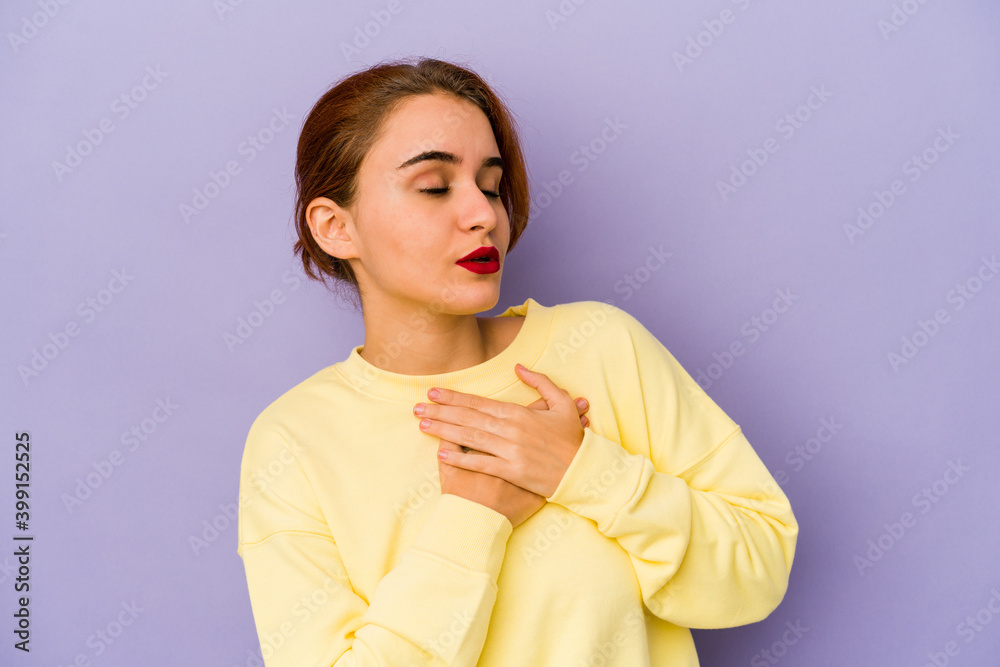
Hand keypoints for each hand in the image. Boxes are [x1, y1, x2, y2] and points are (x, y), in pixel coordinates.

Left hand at [431, 384, 589, 527]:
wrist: (585, 470)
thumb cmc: (572, 438)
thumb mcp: (562, 403)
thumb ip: (540, 382)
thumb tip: (518, 367)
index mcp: (519, 413)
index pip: (479, 403)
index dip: (454, 397)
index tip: (433, 391)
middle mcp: (511, 429)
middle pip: (469, 417)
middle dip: (441, 411)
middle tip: (417, 406)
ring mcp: (511, 451)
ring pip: (470, 438)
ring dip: (444, 431)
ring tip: (423, 424)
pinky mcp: (512, 471)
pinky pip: (481, 464)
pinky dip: (460, 459)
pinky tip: (442, 455)